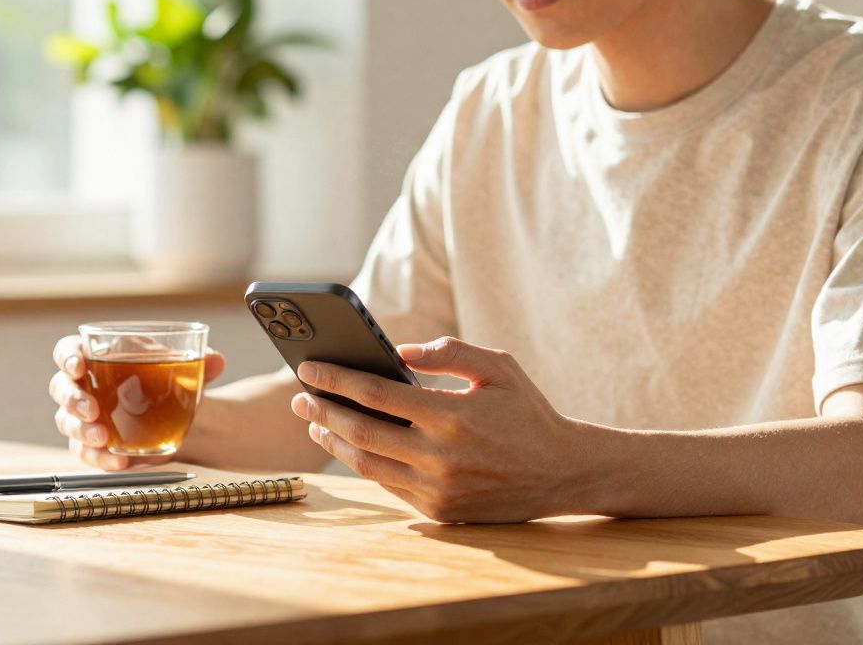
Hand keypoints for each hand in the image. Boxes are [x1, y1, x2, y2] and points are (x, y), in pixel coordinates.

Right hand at [49, 335, 226, 469]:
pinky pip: (86, 452)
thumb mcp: (186, 368)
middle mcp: (85, 385)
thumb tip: (216, 360)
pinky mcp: (94, 444)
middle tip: (91, 408)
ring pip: (67, 422)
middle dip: (72, 398)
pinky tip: (117, 461)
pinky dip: (99, 458)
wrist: (183, 414)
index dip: (67, 356)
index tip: (79, 365)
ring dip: (81, 430)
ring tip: (102, 436)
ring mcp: (86, 417)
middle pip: (61, 387)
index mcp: (98, 355)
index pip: (68, 350)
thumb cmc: (172, 380)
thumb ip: (201, 362)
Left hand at [290, 336, 587, 522]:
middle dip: (323, 411)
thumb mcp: (499, 367)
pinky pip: (388, 485)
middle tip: (300, 397)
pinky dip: (363, 463)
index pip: (377, 394)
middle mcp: (441, 457)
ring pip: (367, 464)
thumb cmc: (528, 412)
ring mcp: (438, 489)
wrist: (563, 473)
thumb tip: (398, 350)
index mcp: (454, 416)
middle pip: (361, 432)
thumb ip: (449, 352)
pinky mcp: (438, 511)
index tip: (308, 366)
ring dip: (335, 441)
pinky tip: (350, 445)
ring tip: (316, 421)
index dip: (336, 379)